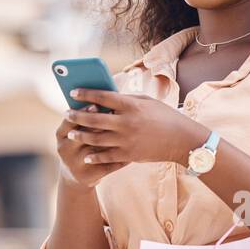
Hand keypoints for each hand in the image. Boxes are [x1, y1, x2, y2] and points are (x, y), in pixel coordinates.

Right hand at [56, 106, 125, 188]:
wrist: (77, 175)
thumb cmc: (81, 145)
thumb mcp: (75, 132)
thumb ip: (86, 118)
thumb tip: (102, 102)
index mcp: (61, 134)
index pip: (70, 120)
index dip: (82, 112)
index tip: (96, 104)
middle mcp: (65, 149)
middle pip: (82, 134)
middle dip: (96, 125)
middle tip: (112, 115)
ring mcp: (75, 163)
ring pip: (95, 150)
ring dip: (111, 139)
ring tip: (126, 131)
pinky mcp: (88, 175)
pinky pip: (107, 164)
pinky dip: (121, 157)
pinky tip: (134, 150)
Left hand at [62, 88, 207, 168]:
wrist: (182, 140)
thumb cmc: (166, 117)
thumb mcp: (148, 102)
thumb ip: (127, 99)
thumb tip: (107, 96)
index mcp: (131, 106)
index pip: (103, 97)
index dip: (86, 93)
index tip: (73, 92)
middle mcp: (127, 123)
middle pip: (94, 118)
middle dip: (77, 116)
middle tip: (66, 113)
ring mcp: (127, 140)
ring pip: (96, 139)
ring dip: (81, 136)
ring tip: (71, 134)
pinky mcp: (130, 155)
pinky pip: (107, 156)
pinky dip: (95, 157)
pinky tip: (87, 155)